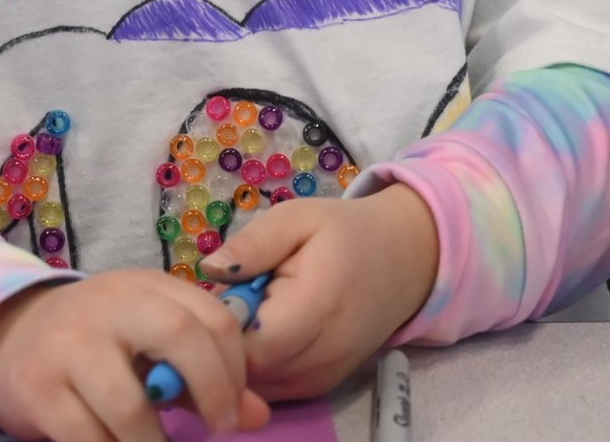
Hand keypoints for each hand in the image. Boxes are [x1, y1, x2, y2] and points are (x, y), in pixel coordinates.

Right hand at [0, 271, 272, 440]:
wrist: (8, 341)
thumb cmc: (97, 347)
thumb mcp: (148, 346)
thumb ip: (203, 375)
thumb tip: (257, 415)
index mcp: (142, 288)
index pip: (211, 315)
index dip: (237, 366)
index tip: (235, 407)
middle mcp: (106, 307)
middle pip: (178, 333)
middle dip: (213, 389)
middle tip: (220, 427)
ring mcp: (67, 347)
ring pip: (130, 406)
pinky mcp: (37, 389)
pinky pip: (88, 438)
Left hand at [208, 185, 439, 401]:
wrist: (401, 263)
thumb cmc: (341, 236)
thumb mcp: (295, 219)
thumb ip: (253, 244)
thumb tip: (208, 268)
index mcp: (319, 304)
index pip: (253, 347)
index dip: (220, 331)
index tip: (209, 302)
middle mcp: (326, 352)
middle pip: (251, 373)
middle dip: (222, 345)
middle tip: (220, 307)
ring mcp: (325, 376)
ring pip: (258, 388)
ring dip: (236, 359)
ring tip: (241, 317)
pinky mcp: (321, 386)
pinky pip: (272, 391)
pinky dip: (253, 370)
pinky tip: (255, 335)